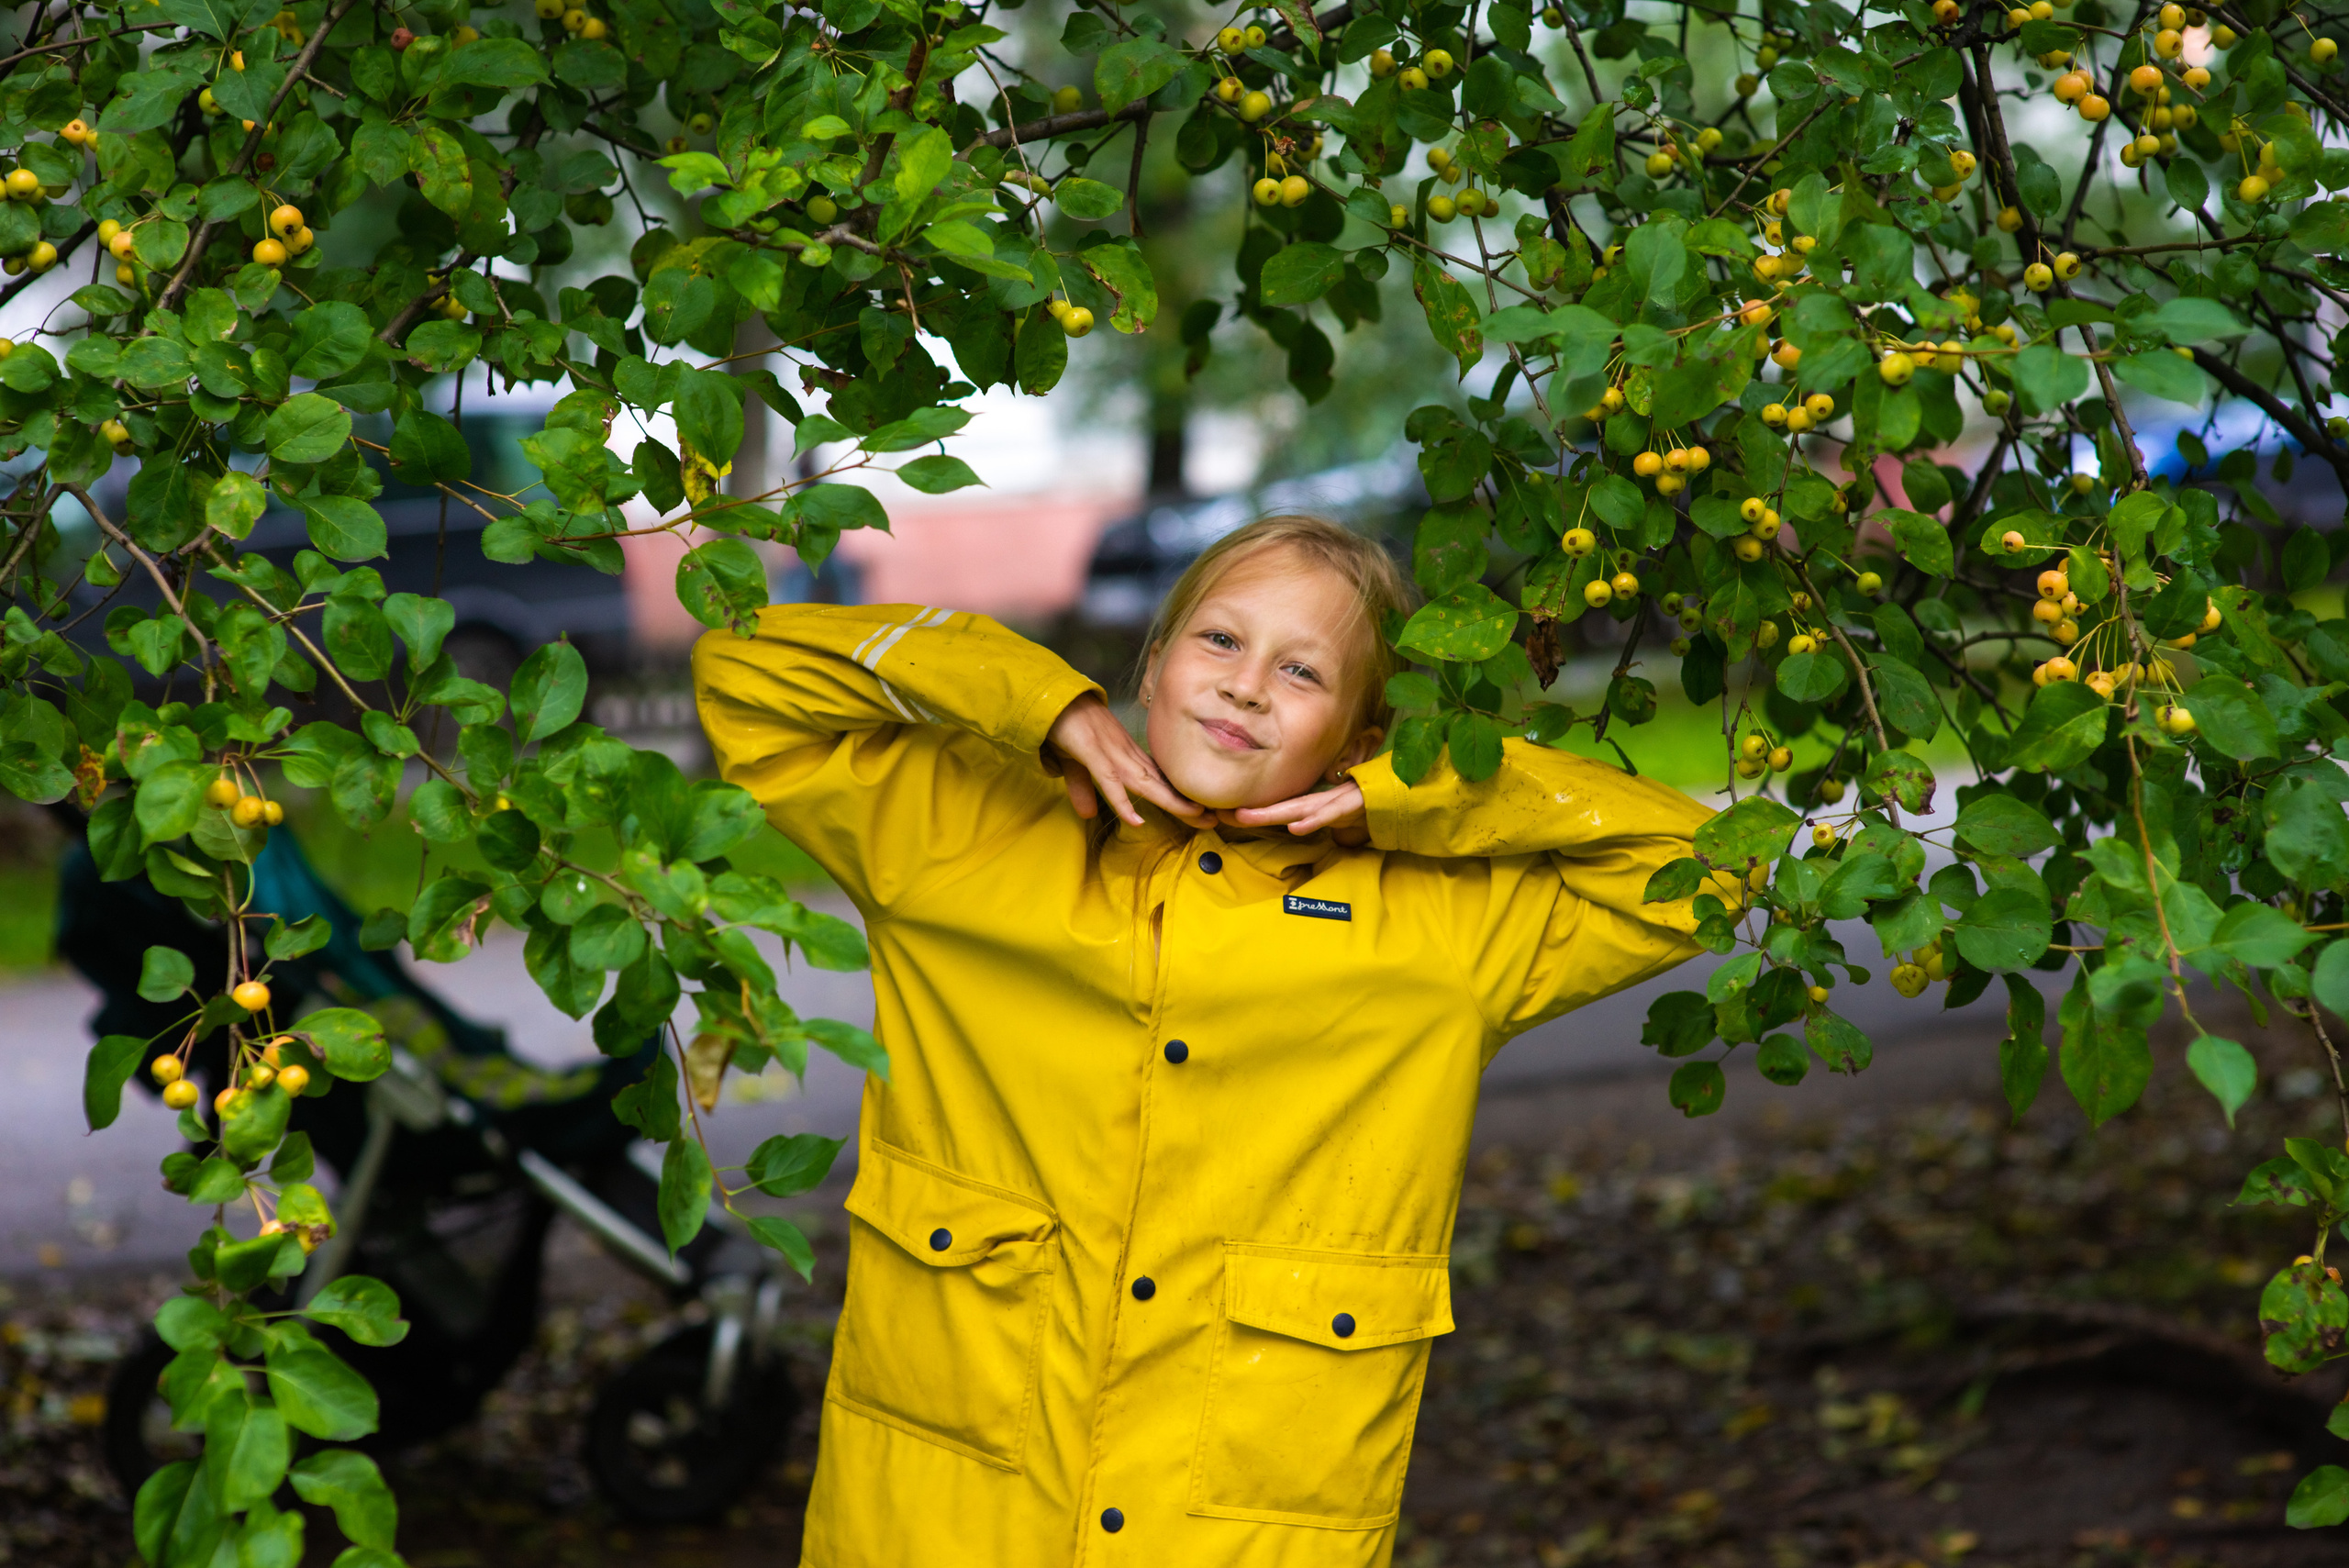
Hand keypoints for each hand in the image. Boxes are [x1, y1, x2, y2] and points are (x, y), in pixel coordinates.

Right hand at [1045, 694, 1206, 827]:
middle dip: (1186, 802)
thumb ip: (1084, 789)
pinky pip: (1109, 780)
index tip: (1203, 811)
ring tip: (1195, 815)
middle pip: (1160, 783)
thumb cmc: (1068, 727)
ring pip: (1145, 782)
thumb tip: (1088, 815)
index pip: (1158, 779)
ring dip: (1170, 800)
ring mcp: (1110, 752)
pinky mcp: (1091, 753)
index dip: (1180, 796)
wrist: (1053, 699)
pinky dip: (1122, 801)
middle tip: (1214, 820)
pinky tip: (1135, 819)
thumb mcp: (1076, 765)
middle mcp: (1125, 753)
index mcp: (1126, 754)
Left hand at [1232, 779, 1368, 844]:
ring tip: (1246, 818)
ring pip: (1299, 809)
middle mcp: (1319, 802)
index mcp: (1313, 805)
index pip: (1279, 810)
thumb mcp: (1334, 815)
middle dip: (1253, 812)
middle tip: (1223, 814)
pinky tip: (1297, 827)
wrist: (1394, 792)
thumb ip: (1315, 819)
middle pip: (1281, 808)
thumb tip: (1294, 827)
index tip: (1224, 816)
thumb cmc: (1362, 804)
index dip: (1253, 813)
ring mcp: (1334, 802)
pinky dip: (1314, 821)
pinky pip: (1330, 814)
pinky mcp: (1351, 805)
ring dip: (1272, 814)